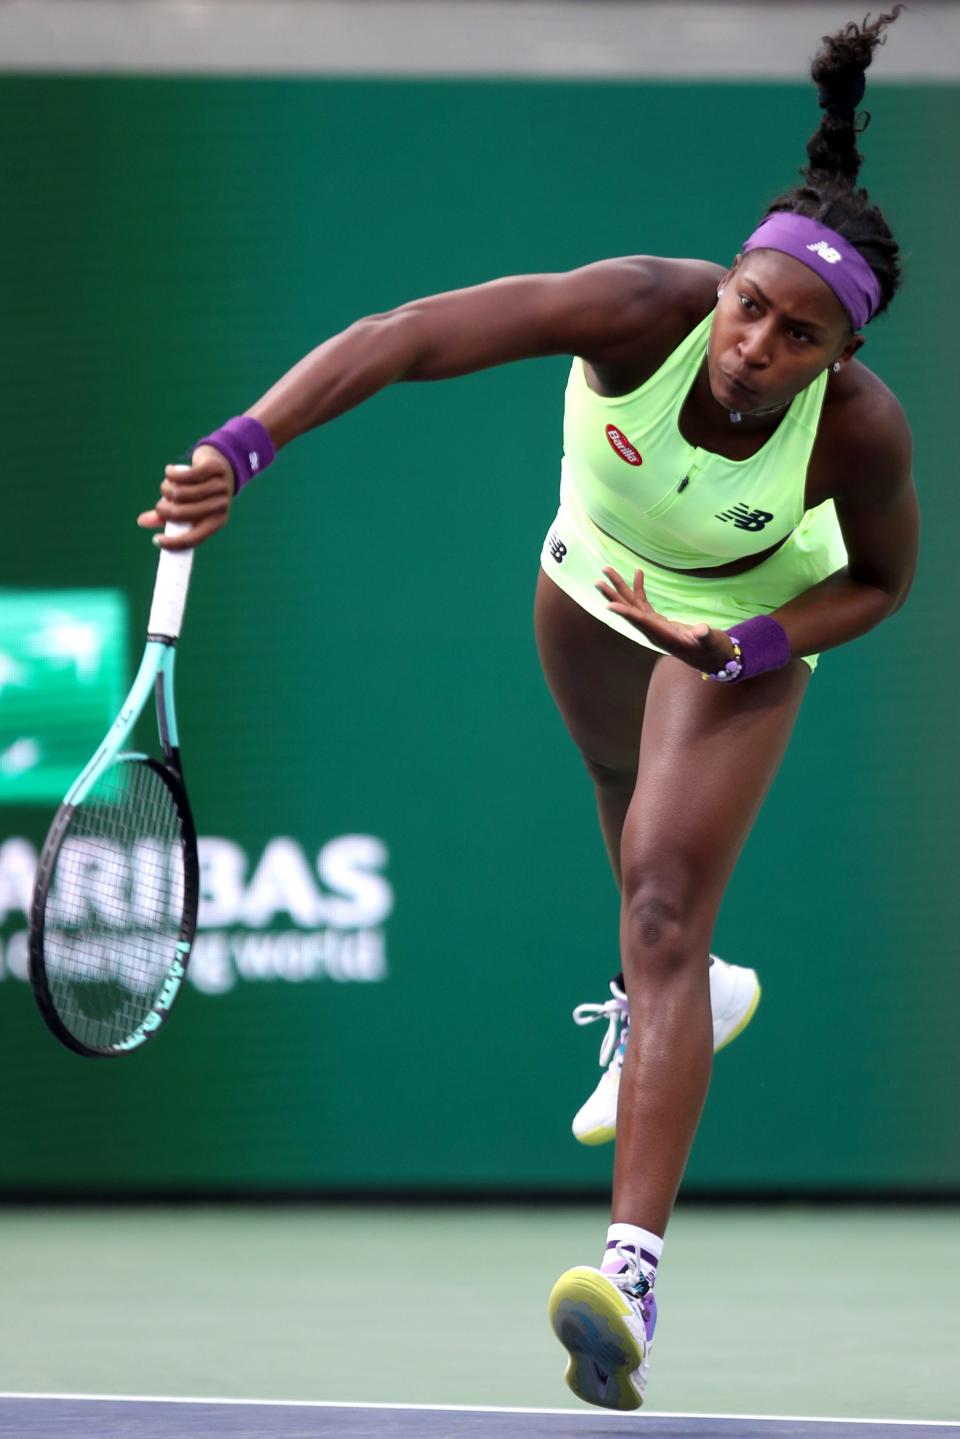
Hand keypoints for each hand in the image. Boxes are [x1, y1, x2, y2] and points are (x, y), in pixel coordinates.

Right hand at [136, 445, 235, 549]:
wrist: (219, 465)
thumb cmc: (199, 492)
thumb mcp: (185, 506)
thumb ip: (165, 516)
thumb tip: (141, 522)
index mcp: (217, 522)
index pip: (194, 538)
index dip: (174, 542)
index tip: (156, 540)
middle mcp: (220, 506)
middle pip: (183, 514)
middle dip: (164, 512)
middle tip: (159, 508)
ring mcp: (219, 487)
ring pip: (181, 493)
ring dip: (166, 490)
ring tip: (166, 488)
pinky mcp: (213, 468)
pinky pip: (185, 475)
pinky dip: (172, 475)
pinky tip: (169, 472)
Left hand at [596, 566, 735, 673]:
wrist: (712, 658)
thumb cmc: (712, 650)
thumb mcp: (710, 643)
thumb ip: (705, 637)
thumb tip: (702, 630)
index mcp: (662, 636)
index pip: (641, 623)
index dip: (626, 613)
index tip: (610, 606)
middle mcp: (652, 632)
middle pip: (629, 611)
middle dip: (614, 596)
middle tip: (598, 581)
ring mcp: (653, 626)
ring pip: (632, 605)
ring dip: (620, 588)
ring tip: (607, 570)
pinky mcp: (657, 622)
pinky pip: (643, 604)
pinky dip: (639, 588)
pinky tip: (638, 573)